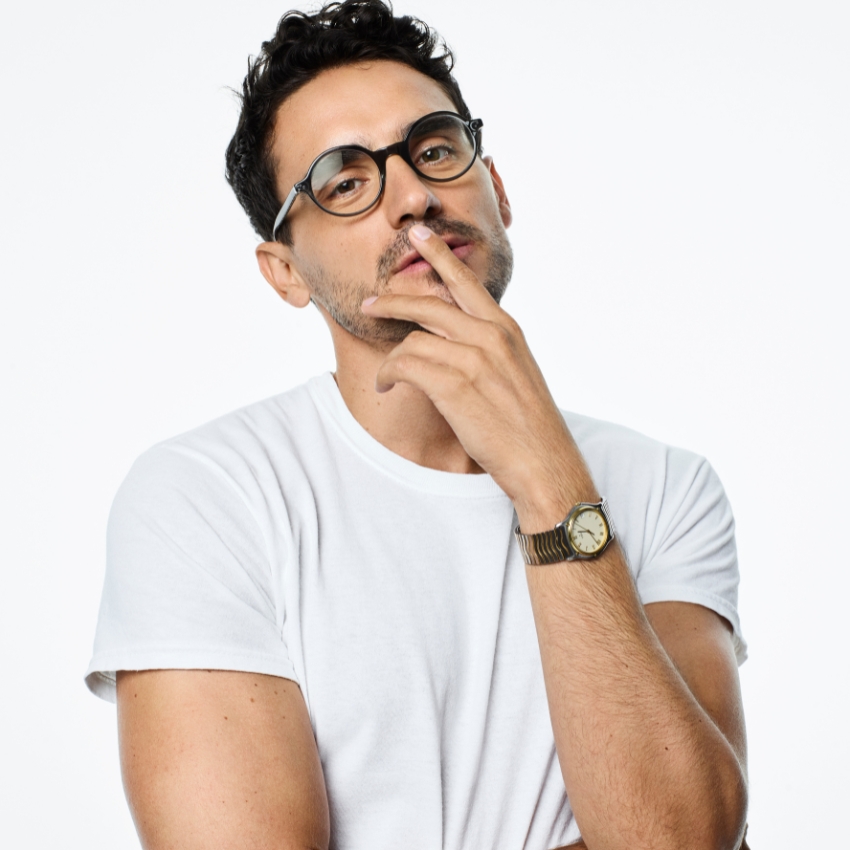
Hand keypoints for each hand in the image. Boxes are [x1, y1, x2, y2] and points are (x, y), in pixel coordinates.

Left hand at [361, 224, 595, 529]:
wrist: (544, 461)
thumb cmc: (530, 425)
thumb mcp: (517, 372)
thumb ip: (491, 349)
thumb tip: (459, 338)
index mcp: (507, 329)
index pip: (467, 283)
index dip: (439, 256)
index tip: (419, 236)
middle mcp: (491, 336)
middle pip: (429, 302)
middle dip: (393, 300)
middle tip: (372, 303)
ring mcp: (473, 359)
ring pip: (413, 338)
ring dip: (391, 356)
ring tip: (387, 375)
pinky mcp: (454, 385)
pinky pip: (405, 364)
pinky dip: (389, 374)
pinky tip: (387, 386)